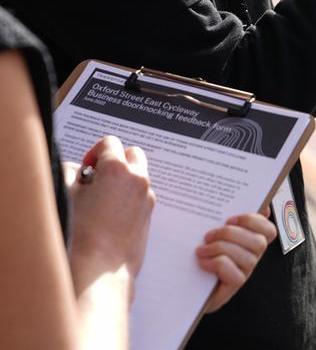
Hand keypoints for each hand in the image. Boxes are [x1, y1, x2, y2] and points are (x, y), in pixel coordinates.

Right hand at [67, 136, 154, 300]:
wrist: (99, 272)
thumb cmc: (81, 235)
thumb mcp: (66, 196)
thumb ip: (70, 173)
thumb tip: (74, 170)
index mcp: (117, 168)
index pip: (109, 142)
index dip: (94, 152)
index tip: (86, 168)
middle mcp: (137, 178)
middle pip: (131, 154)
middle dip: (115, 161)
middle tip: (97, 180)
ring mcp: (146, 197)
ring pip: (139, 175)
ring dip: (124, 179)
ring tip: (103, 200)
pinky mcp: (150, 215)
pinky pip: (141, 196)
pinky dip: (130, 197)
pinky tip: (112, 216)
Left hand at [197, 210, 276, 312]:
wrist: (181, 284)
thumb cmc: (196, 252)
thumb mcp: (209, 230)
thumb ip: (223, 215)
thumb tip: (248, 204)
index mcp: (249, 240)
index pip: (269, 230)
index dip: (255, 221)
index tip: (231, 218)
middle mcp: (251, 257)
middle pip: (259, 242)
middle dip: (231, 234)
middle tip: (208, 235)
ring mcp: (244, 273)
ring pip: (247, 258)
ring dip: (220, 249)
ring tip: (201, 250)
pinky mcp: (233, 287)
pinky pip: (235, 274)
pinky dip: (217, 264)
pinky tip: (203, 263)